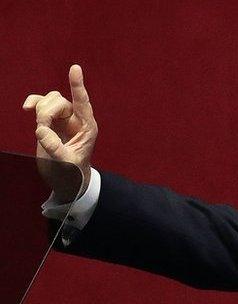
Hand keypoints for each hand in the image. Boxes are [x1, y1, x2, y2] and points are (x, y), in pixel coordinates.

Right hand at [22, 64, 97, 200]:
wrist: (67, 178)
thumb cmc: (73, 172)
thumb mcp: (67, 164)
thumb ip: (56, 148)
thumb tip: (41, 131)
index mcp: (87, 128)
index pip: (83, 103)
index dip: (77, 86)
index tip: (75, 68)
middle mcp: (77, 119)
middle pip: (60, 102)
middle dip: (46, 113)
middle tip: (42, 131)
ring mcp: (63, 118)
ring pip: (50, 100)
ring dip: (40, 111)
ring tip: (40, 130)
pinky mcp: (51, 120)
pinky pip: (41, 103)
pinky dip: (33, 102)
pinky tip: (26, 108)